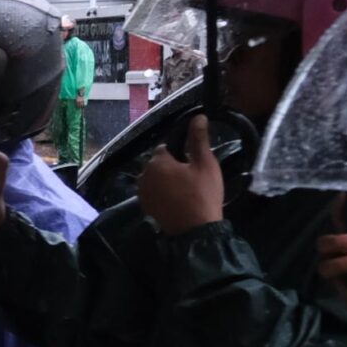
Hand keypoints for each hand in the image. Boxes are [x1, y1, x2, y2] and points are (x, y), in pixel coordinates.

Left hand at [136, 114, 224, 235]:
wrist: (195, 230)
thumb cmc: (202, 193)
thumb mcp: (205, 163)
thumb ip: (198, 139)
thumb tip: (198, 116)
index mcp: (156, 162)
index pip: (165, 148)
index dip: (180, 153)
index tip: (193, 163)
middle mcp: (143, 175)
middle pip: (158, 163)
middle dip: (172, 167)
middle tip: (192, 178)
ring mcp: (142, 192)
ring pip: (155, 178)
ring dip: (166, 180)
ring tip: (186, 189)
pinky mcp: (144, 206)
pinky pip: (154, 192)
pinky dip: (163, 193)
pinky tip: (177, 199)